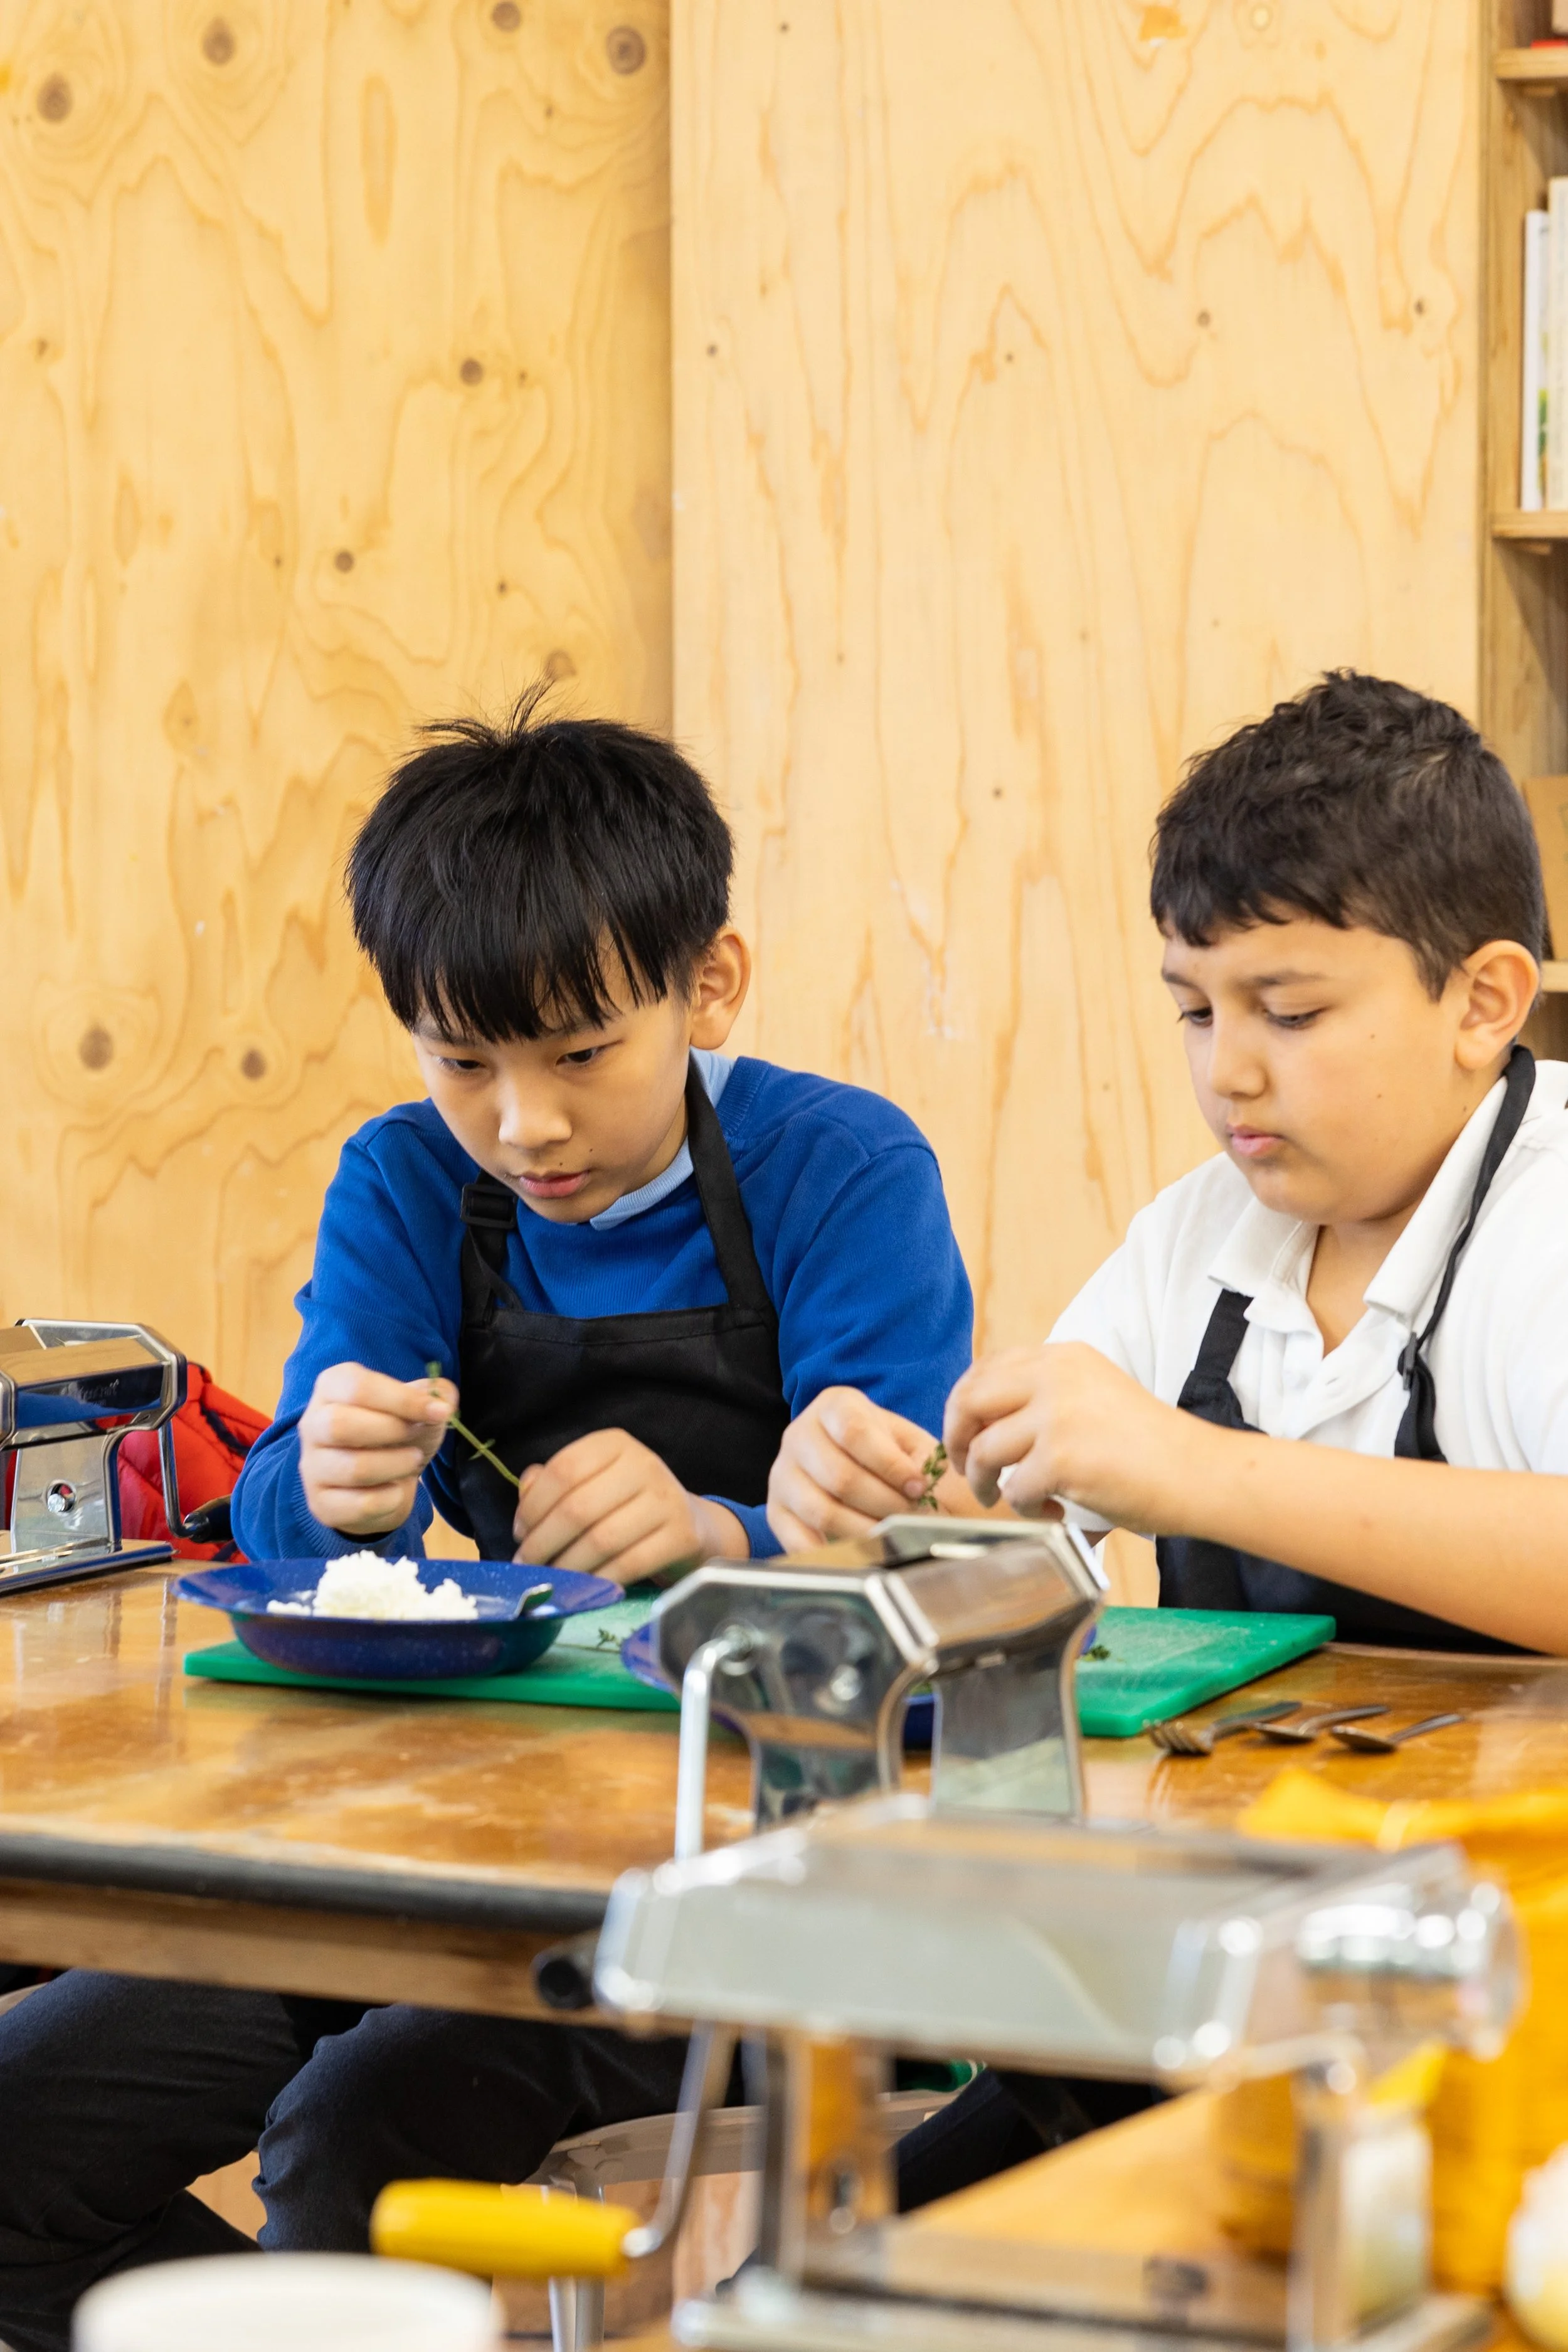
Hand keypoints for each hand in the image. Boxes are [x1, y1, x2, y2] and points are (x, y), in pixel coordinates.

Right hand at [299, 1363, 454, 1537]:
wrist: (381, 1484)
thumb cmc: (395, 1434)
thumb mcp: (415, 1406)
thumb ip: (434, 1394)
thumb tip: (441, 1401)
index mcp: (331, 1387)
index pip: (358, 1387)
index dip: (403, 1399)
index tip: (439, 1412)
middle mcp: (312, 1424)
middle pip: (340, 1425)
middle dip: (391, 1430)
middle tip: (416, 1436)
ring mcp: (312, 1467)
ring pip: (354, 1468)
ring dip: (396, 1465)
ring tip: (413, 1460)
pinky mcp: (322, 1504)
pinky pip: (362, 1504)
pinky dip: (392, 1498)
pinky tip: (396, 1490)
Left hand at [511, 1428, 746, 1585]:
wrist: (689, 1526)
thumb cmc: (625, 1504)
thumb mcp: (591, 1482)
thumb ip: (552, 1483)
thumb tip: (525, 1494)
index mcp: (614, 1444)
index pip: (564, 1470)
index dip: (533, 1506)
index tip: (519, 1533)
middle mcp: (644, 1464)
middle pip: (578, 1507)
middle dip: (543, 1543)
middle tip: (528, 1565)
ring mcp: (666, 1499)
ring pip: (601, 1539)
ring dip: (568, 1566)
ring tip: (553, 1579)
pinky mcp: (682, 1536)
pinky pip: (629, 1564)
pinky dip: (600, 1580)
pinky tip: (586, 1588)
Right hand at [767, 1386, 956, 1549]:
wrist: (862, 1471)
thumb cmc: (892, 1457)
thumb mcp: (912, 1446)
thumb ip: (921, 1462)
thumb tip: (924, 1490)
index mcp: (834, 1406)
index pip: (856, 1432)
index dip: (891, 1465)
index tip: (918, 1487)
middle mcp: (799, 1434)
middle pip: (840, 1477)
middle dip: (885, 1503)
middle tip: (911, 1516)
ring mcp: (782, 1474)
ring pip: (821, 1511)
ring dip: (865, 1531)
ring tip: (891, 1534)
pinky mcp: (775, 1511)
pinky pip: (798, 1541)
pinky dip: (832, 1553)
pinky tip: (860, 1552)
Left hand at [943, 1342, 1188, 1530]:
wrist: (1199, 1471)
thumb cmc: (1153, 1444)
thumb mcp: (1096, 1392)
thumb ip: (1048, 1393)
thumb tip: (989, 1417)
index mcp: (1063, 1357)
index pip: (987, 1367)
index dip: (966, 1402)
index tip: (966, 1429)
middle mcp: (1054, 1377)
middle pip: (969, 1400)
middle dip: (955, 1437)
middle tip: (963, 1466)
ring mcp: (1055, 1417)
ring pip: (983, 1450)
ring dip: (984, 1482)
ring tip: (1006, 1498)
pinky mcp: (1060, 1459)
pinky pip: (1013, 1490)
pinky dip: (1025, 1510)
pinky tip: (1052, 1513)